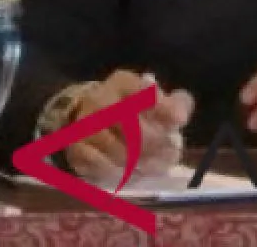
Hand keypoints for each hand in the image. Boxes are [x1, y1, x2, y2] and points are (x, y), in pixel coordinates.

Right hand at [66, 70, 192, 184]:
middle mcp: (99, 99)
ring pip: (115, 147)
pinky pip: (100, 164)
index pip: (142, 90)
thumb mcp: (156, 100)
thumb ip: (175, 104)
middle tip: (171, 152)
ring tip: (157, 166)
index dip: (163, 106)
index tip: (180, 122)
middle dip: (154, 141)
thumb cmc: (132, 110)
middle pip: (130, 123)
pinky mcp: (76, 148)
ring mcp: (84, 124)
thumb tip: (180, 117)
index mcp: (123, 82)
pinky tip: (135, 173)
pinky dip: (120, 172)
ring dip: (140, 161)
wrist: (92, 120)